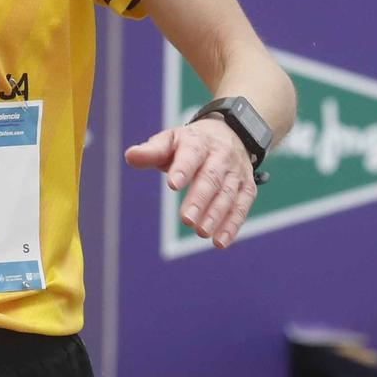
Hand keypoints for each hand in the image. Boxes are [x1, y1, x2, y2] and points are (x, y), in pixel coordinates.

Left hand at [125, 120, 257, 248]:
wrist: (230, 133)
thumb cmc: (190, 144)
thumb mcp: (170, 141)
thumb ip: (152, 151)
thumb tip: (130, 156)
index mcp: (198, 142)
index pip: (191, 154)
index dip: (183, 169)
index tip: (173, 184)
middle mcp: (221, 156)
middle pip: (211, 177)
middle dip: (200, 199)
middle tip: (186, 220)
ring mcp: (236, 173)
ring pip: (227, 194)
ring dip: (216, 215)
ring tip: (201, 232)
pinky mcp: (247, 188)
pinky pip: (242, 207)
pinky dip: (233, 225)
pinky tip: (220, 242)